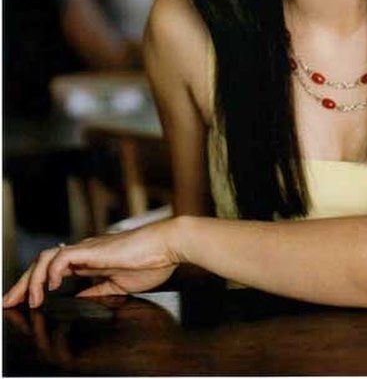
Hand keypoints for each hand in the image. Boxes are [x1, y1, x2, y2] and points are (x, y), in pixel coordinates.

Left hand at [2, 219, 180, 308]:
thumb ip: (100, 289)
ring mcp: (89, 248)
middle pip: (43, 263)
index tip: (23, 302)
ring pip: (46, 258)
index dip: (35, 285)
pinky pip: (62, 258)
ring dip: (32, 280)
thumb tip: (81, 296)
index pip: (54, 270)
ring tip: (31, 301)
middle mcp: (85, 252)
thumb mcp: (122, 283)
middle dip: (23, 283)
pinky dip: (51, 272)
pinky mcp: (94, 249)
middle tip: (9, 302)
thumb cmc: (154, 261)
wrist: (170, 244)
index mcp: (92, 261)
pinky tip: (52, 287)